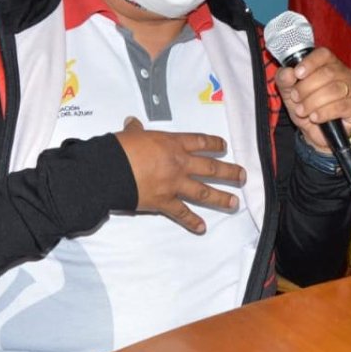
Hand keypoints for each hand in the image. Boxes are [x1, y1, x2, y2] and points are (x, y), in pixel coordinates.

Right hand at [114, 117, 244, 233]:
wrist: (109, 171)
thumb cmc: (119, 150)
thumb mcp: (131, 135)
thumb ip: (136, 131)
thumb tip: (132, 123)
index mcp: (172, 144)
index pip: (200, 142)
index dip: (215, 145)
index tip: (224, 148)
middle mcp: (178, 163)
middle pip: (211, 168)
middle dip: (229, 172)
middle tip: (242, 176)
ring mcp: (174, 184)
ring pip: (204, 192)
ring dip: (221, 198)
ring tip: (234, 203)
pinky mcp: (164, 202)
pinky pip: (182, 213)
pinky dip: (192, 222)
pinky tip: (202, 228)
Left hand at [274, 47, 350, 152]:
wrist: (316, 133)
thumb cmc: (306, 106)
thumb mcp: (289, 92)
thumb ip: (284, 79)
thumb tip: (288, 72)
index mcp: (329, 64)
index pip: (324, 54)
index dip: (310, 62)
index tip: (297, 73)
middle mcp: (344, 73)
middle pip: (328, 73)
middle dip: (307, 87)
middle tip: (296, 98)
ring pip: (334, 90)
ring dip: (313, 102)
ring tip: (302, 111)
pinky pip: (341, 106)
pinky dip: (324, 112)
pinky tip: (315, 117)